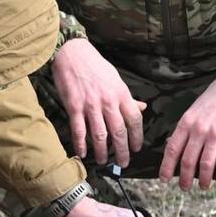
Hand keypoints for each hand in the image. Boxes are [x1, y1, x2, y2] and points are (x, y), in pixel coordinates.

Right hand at [51, 38, 145, 166]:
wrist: (72, 53)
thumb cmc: (95, 66)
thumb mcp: (116, 79)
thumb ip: (127, 97)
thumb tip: (142, 108)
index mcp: (121, 94)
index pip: (134, 120)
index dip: (137, 137)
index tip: (136, 148)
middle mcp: (108, 101)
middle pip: (119, 132)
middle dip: (122, 151)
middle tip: (123, 162)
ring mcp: (90, 105)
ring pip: (100, 135)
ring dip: (102, 152)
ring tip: (103, 161)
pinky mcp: (74, 106)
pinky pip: (79, 130)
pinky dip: (81, 144)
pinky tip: (83, 153)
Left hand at [160, 74, 215, 190]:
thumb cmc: (212, 101)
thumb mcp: (191, 112)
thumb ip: (183, 130)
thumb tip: (171, 147)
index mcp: (186, 123)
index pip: (172, 149)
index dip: (166, 167)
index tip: (164, 179)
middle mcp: (199, 130)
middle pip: (188, 161)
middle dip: (184, 178)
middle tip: (184, 188)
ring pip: (206, 165)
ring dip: (203, 180)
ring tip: (203, 186)